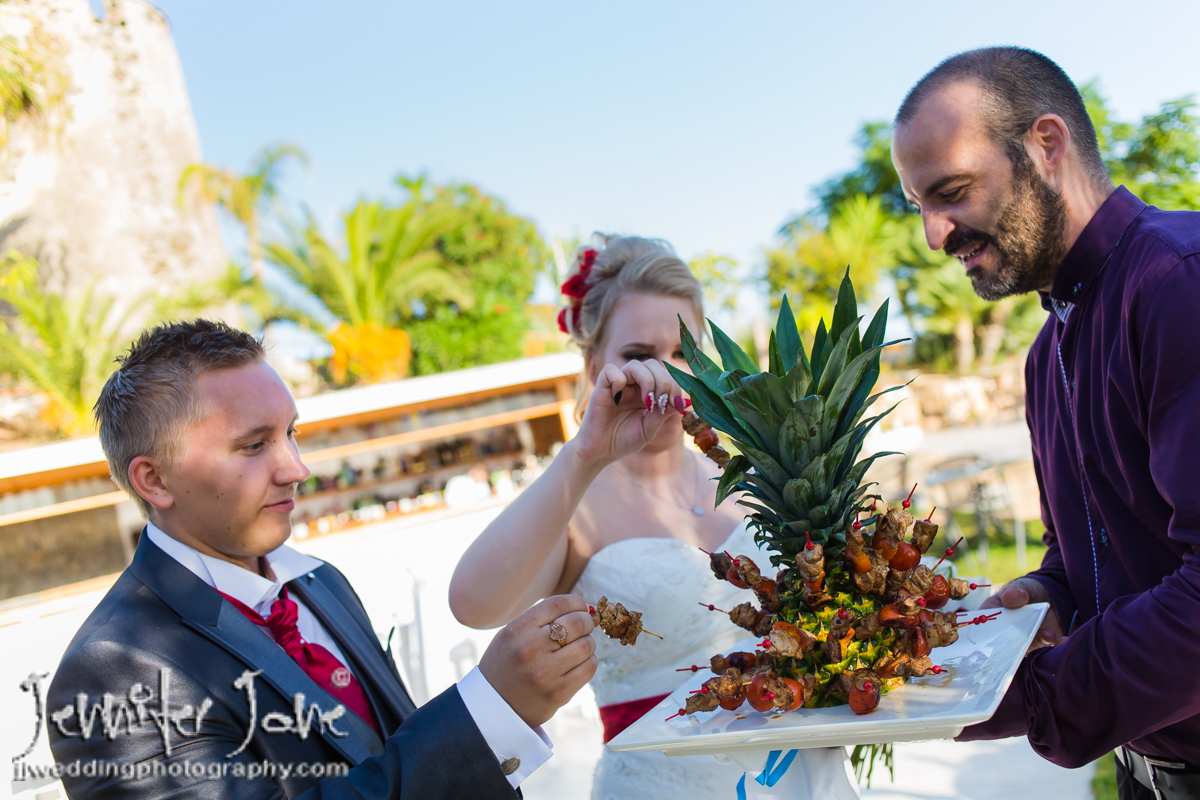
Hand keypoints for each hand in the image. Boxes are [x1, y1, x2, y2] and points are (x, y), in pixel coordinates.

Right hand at [477, 594, 597, 728]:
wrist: (493, 706)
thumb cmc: (506, 664)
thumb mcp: (510, 635)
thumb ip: (540, 620)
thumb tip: (580, 608)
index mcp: (518, 630)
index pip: (558, 604)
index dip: (577, 603)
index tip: (581, 608)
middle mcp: (531, 648)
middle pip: (577, 622)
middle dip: (586, 622)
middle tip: (584, 627)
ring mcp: (545, 672)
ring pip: (586, 645)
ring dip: (588, 643)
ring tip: (579, 647)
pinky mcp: (557, 693)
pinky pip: (588, 668)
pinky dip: (589, 662)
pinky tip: (579, 663)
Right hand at [570, 359, 685, 463]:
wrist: (600, 453)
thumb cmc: (623, 440)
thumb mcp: (649, 428)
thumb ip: (663, 414)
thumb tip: (685, 402)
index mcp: (646, 392)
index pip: (664, 375)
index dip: (675, 387)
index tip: (678, 406)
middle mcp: (632, 385)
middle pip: (652, 365)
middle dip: (664, 382)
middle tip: (662, 403)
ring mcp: (617, 385)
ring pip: (635, 365)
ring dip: (647, 380)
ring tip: (647, 402)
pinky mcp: (601, 388)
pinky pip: (610, 370)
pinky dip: (619, 380)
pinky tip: (619, 398)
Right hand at [980, 576, 1063, 652]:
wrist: (1052, 598)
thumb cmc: (1028, 591)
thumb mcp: (1022, 586)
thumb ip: (1016, 591)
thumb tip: (1010, 597)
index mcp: (993, 619)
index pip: (984, 632)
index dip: (986, 638)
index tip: (997, 637)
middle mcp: (1006, 636)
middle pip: (1004, 647)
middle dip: (1016, 645)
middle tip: (1024, 641)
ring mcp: (1025, 643)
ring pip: (1028, 651)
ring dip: (1039, 644)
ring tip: (1049, 635)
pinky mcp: (1043, 647)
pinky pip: (1048, 653)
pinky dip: (1056, 647)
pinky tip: (1063, 640)